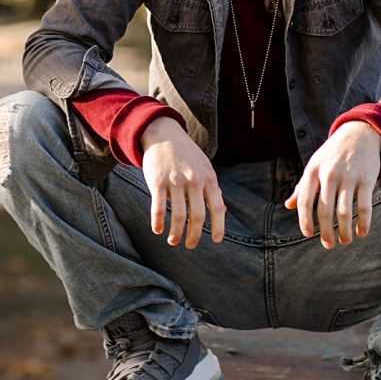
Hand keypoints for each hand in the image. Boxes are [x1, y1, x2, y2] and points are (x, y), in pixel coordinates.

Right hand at [140, 117, 225, 248]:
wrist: (163, 133)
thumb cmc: (186, 155)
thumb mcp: (204, 167)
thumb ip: (212, 189)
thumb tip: (223, 213)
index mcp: (208, 178)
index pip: (217, 207)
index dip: (218, 226)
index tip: (216, 241)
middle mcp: (193, 180)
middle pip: (197, 216)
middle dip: (194, 235)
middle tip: (190, 245)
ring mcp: (175, 181)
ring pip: (178, 215)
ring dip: (176, 232)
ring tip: (173, 241)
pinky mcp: (157, 181)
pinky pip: (158, 207)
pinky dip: (157, 222)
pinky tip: (157, 230)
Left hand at [284, 121, 380, 247]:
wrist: (358, 133)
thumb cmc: (332, 154)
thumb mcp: (314, 164)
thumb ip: (302, 186)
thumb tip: (288, 206)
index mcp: (312, 171)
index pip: (304, 201)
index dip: (305, 221)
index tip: (309, 234)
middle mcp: (329, 174)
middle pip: (324, 211)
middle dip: (325, 232)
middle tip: (328, 245)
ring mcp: (348, 177)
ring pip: (344, 212)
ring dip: (344, 232)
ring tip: (345, 241)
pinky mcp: (367, 179)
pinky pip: (364, 207)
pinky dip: (363, 224)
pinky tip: (361, 233)